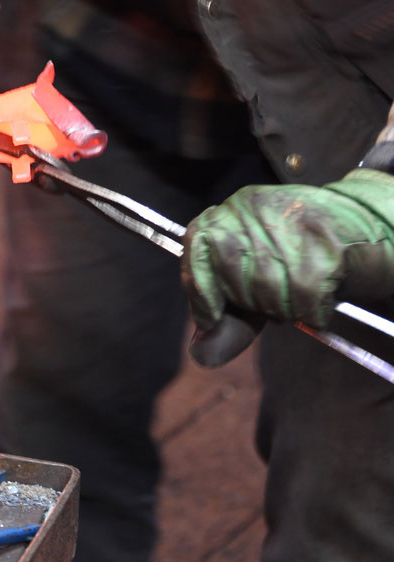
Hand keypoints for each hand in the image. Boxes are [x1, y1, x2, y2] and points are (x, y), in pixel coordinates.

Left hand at [181, 169, 393, 365]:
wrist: (365, 230)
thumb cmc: (303, 260)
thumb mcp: (258, 285)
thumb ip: (229, 317)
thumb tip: (200, 354)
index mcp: (231, 211)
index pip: (197, 244)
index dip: (200, 289)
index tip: (210, 318)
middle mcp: (254, 208)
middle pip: (234, 278)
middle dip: (254, 303)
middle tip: (277, 299)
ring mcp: (288, 221)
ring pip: (268, 290)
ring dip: (286, 309)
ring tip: (300, 294)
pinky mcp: (324, 241)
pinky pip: (303, 298)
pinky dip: (312, 311)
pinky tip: (319, 300)